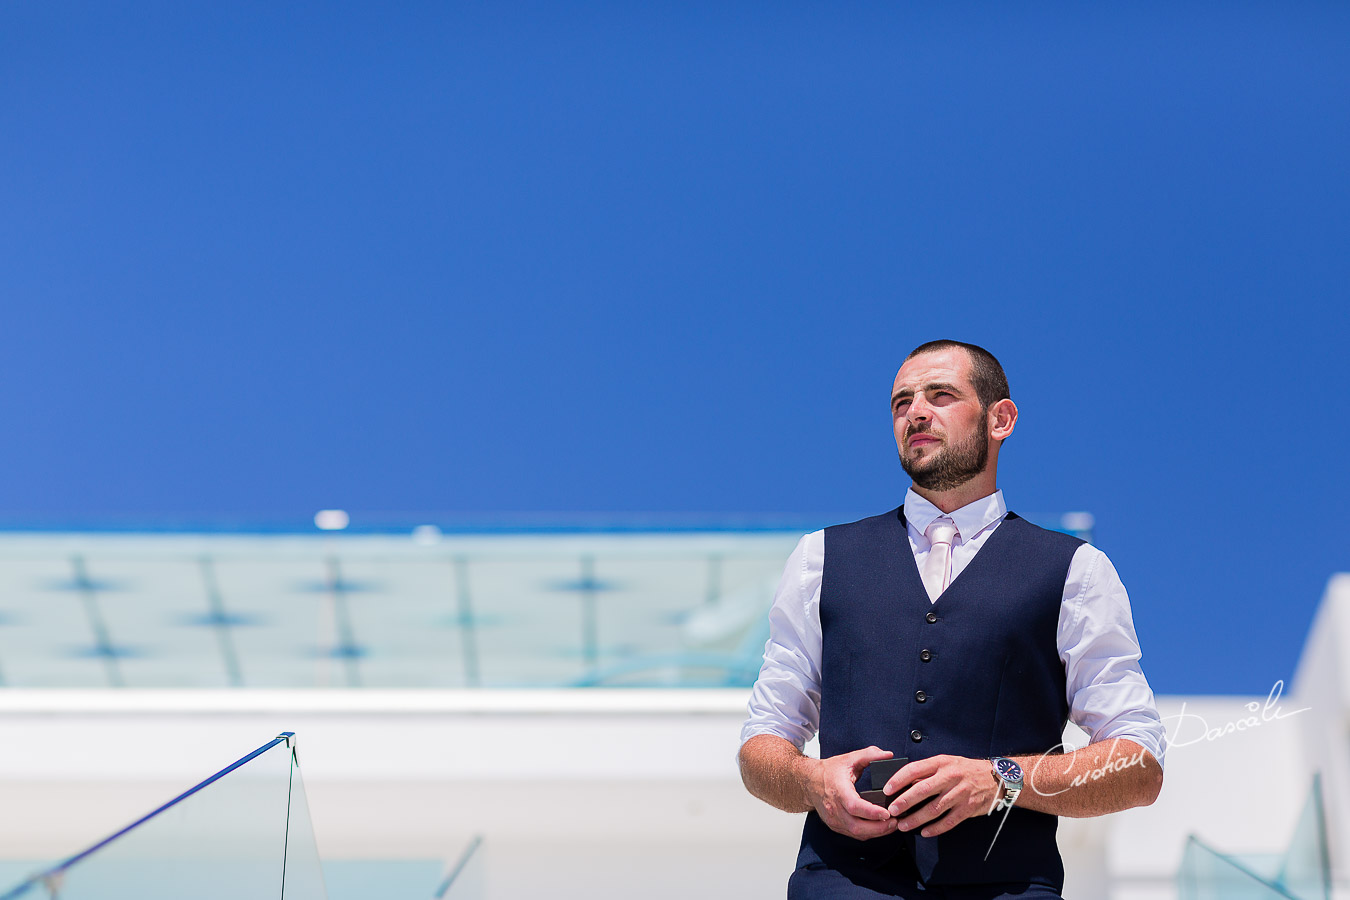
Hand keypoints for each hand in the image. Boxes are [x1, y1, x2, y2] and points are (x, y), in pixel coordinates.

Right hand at [804, 746, 899, 840]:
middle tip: (895, 822)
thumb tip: (888, 754)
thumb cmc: (829, 771)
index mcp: (838, 790)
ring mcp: (834, 819)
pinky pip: (854, 834)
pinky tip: (880, 828)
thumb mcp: (849, 758)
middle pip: (857, 826)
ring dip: (876, 833)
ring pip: (856, 833)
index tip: (887, 813)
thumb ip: (869, 754)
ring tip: (892, 826)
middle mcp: (834, 808)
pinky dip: (868, 833)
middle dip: (879, 828)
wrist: (809, 782)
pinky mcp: (835, 826)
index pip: (854, 806)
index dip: (872, 812)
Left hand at [882, 755, 1000, 836]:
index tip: (886, 789)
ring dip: (916, 819)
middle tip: (892, 811)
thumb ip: (927, 771)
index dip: (899, 780)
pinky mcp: (968, 808)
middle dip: (904, 802)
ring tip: (903, 825)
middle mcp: (950, 777)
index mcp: (941, 763)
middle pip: (922, 790)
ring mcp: (960, 793)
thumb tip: (903, 783)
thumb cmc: (964, 770)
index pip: (915, 769)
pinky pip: (949, 821)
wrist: (996, 778)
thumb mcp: (946, 762)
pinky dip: (935, 829)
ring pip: (934, 809)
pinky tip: (924, 832)